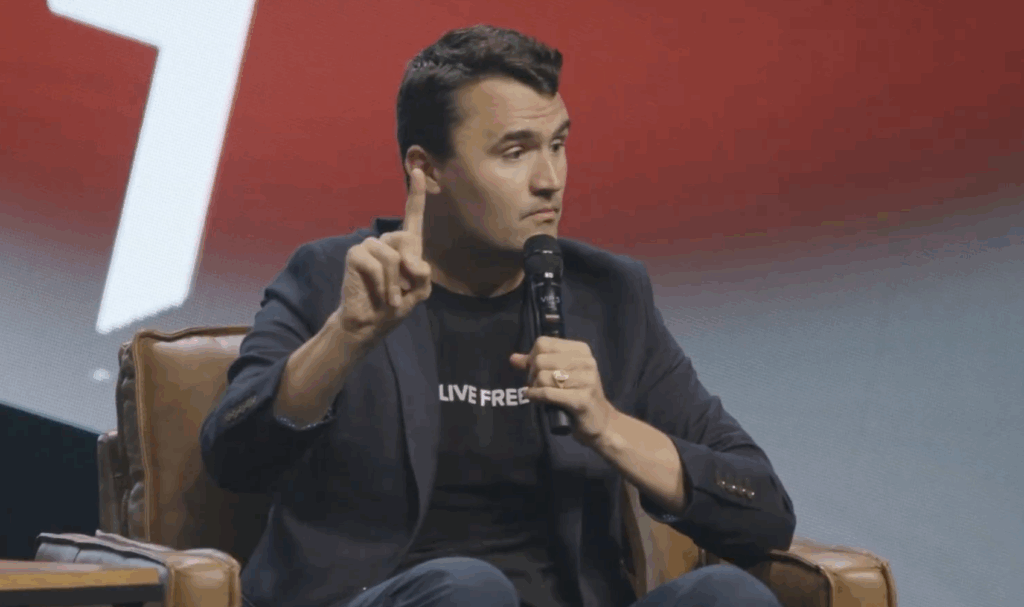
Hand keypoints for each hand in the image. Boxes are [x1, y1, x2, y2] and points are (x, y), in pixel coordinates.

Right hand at [335, 168, 432, 347]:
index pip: (413, 216)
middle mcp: (386, 241)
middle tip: (403, 289)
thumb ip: (422, 275)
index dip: (417, 194)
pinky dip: (382, 285)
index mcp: (405, 246)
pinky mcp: (355, 255)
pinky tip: (380, 295)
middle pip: (407, 238)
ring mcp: (369, 246)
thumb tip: (410, 262)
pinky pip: (375, 264)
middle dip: (409, 265)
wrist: (370, 323)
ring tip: (390, 297)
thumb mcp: (419, 292)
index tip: (419, 171)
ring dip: (395, 283)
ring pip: (392, 256)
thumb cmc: (395, 305)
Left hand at [510, 336, 617, 443]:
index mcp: (581, 350)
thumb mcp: (559, 375)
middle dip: (532, 374)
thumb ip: (536, 364)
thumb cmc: (577, 395)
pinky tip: (533, 398)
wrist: (600, 422)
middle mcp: (586, 362)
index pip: (543, 343)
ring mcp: (586, 380)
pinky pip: (547, 393)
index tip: (534, 370)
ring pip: (542, 377)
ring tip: (539, 393)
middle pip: (540, 360)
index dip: (532, 357)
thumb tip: (513, 358)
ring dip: (535, 388)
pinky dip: (535, 396)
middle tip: (535, 385)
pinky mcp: (582, 399)